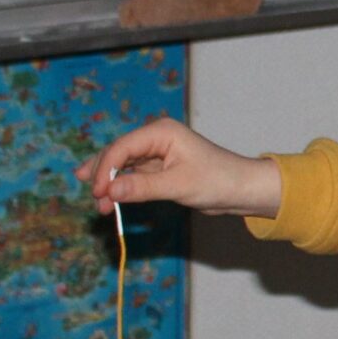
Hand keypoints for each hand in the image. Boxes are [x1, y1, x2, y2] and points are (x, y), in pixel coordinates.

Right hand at [76, 117, 281, 217]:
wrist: (242, 190)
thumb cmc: (218, 181)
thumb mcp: (178, 185)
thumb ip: (142, 188)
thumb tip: (109, 191)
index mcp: (161, 132)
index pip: (122, 147)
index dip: (105, 169)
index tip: (98, 192)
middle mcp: (156, 138)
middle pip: (117, 154)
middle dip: (103, 176)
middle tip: (94, 199)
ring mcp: (157, 153)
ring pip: (122, 166)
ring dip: (110, 184)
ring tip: (100, 206)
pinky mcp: (159, 169)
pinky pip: (133, 176)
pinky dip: (122, 188)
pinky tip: (110, 201)